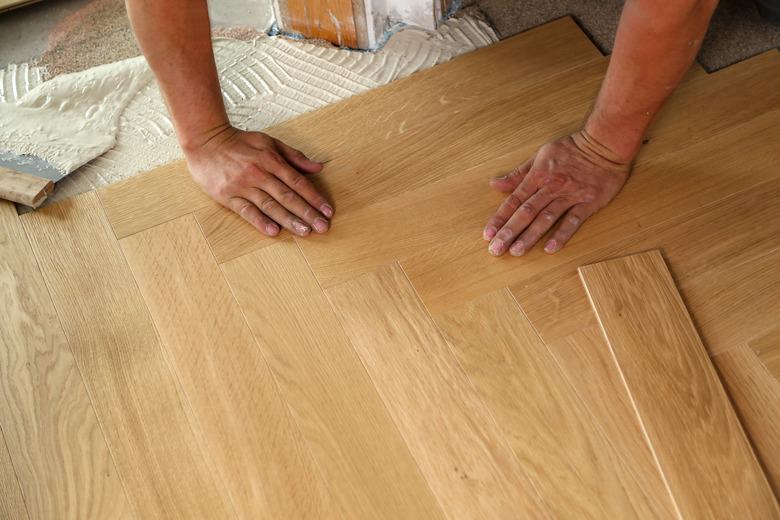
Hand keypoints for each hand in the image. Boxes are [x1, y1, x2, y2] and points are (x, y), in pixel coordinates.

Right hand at [185, 124, 332, 236]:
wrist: (205, 140)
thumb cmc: (240, 142)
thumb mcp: (269, 143)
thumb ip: (294, 157)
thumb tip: (319, 168)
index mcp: (271, 160)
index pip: (298, 182)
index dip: (314, 197)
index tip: (328, 211)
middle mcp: (258, 173)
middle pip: (287, 196)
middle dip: (307, 212)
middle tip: (323, 227)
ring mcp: (242, 185)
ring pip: (270, 205)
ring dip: (289, 220)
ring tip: (305, 232)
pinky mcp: (227, 196)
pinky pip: (246, 211)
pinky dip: (260, 221)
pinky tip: (273, 231)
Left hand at [483, 130, 630, 255]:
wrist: (605, 143)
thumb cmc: (572, 148)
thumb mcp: (541, 155)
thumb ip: (519, 174)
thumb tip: (495, 183)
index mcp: (538, 175)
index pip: (514, 200)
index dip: (500, 218)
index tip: (488, 234)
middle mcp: (552, 187)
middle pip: (526, 212)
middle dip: (509, 232)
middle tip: (496, 249)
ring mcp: (570, 195)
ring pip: (546, 218)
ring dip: (530, 236)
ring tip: (517, 252)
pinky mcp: (588, 202)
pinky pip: (573, 220)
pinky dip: (562, 234)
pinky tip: (550, 248)